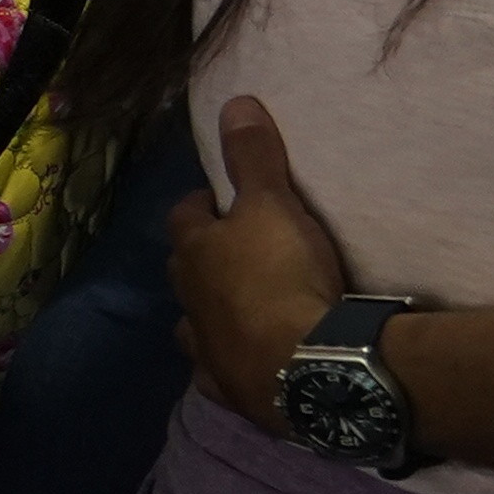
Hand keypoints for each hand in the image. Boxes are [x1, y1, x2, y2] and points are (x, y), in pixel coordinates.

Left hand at [169, 97, 347, 434]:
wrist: (308, 365)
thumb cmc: (284, 276)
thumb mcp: (273, 205)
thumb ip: (254, 158)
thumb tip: (234, 102)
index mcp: (193, 255)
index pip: (185, 217)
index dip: (204, 205)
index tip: (225, 200)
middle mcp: (188, 303)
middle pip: (185, 272)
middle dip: (204, 259)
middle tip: (238, 252)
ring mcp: (206, 351)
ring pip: (195, 325)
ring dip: (212, 314)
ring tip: (242, 309)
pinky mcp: (232, 391)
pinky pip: (219, 375)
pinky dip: (230, 365)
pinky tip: (244, 365)